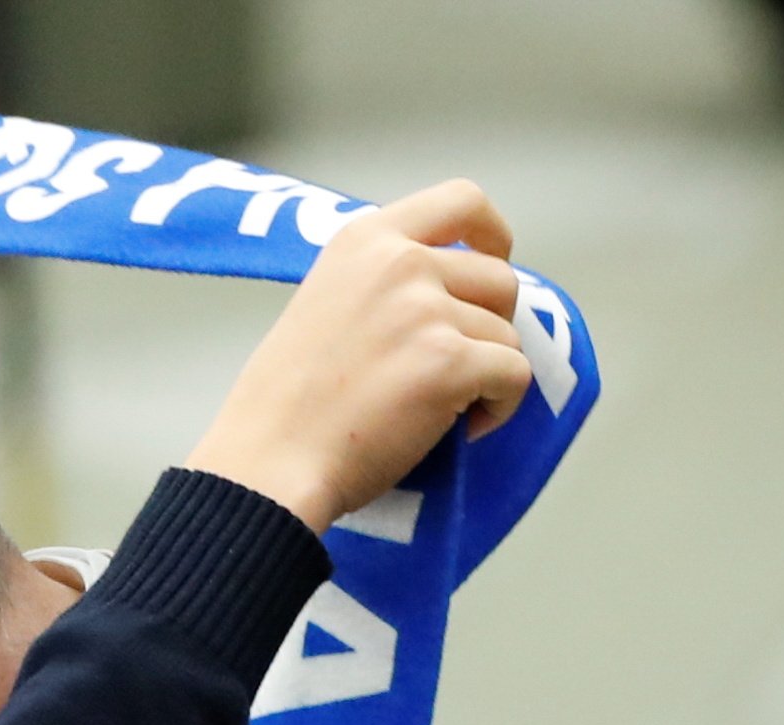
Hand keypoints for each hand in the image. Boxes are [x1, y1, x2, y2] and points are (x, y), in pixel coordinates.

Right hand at [186, 180, 533, 533]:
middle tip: (454, 367)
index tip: (494, 261)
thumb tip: (448, 296)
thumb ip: (380, 284)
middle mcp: (400, 263)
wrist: (269, 464)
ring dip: (487, 375)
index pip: (461, 201)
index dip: (493, 234)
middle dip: (490, 326)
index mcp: (364, 241)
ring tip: (442, 409)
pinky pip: (514, 376)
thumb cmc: (285, 405)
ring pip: (507, 335)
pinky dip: (500, 407)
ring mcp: (426, 311)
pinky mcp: (450, 363)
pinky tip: (460, 430)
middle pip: (498, 278)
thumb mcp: (321, 303)